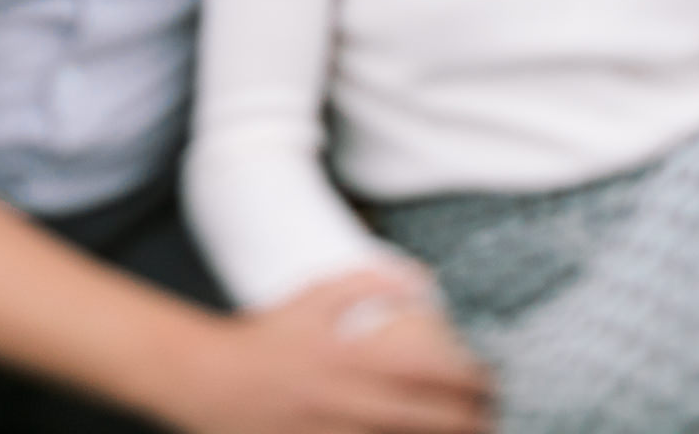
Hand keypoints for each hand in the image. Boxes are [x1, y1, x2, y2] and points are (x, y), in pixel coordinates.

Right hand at [161, 270, 491, 433]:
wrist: (209, 382)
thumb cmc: (264, 337)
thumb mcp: (313, 297)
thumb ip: (366, 282)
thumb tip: (419, 279)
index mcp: (352, 358)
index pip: (430, 372)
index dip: (470, 379)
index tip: (487, 379)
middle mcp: (349, 402)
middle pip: (432, 420)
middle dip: (472, 418)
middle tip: (489, 412)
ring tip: (468, 431)